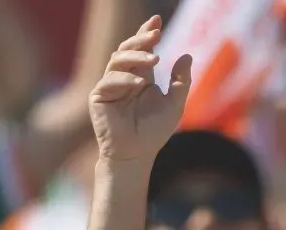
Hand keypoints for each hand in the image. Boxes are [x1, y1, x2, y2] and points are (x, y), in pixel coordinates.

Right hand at [88, 16, 191, 162]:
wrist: (137, 154)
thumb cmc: (154, 132)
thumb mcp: (174, 104)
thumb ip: (180, 81)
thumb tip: (186, 55)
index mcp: (140, 77)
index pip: (141, 50)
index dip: (146, 34)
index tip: (157, 19)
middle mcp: (123, 78)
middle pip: (128, 50)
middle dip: (141, 39)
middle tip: (155, 33)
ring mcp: (109, 86)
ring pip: (117, 60)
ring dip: (135, 56)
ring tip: (154, 58)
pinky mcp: (99, 97)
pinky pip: (109, 81)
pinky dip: (125, 80)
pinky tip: (139, 83)